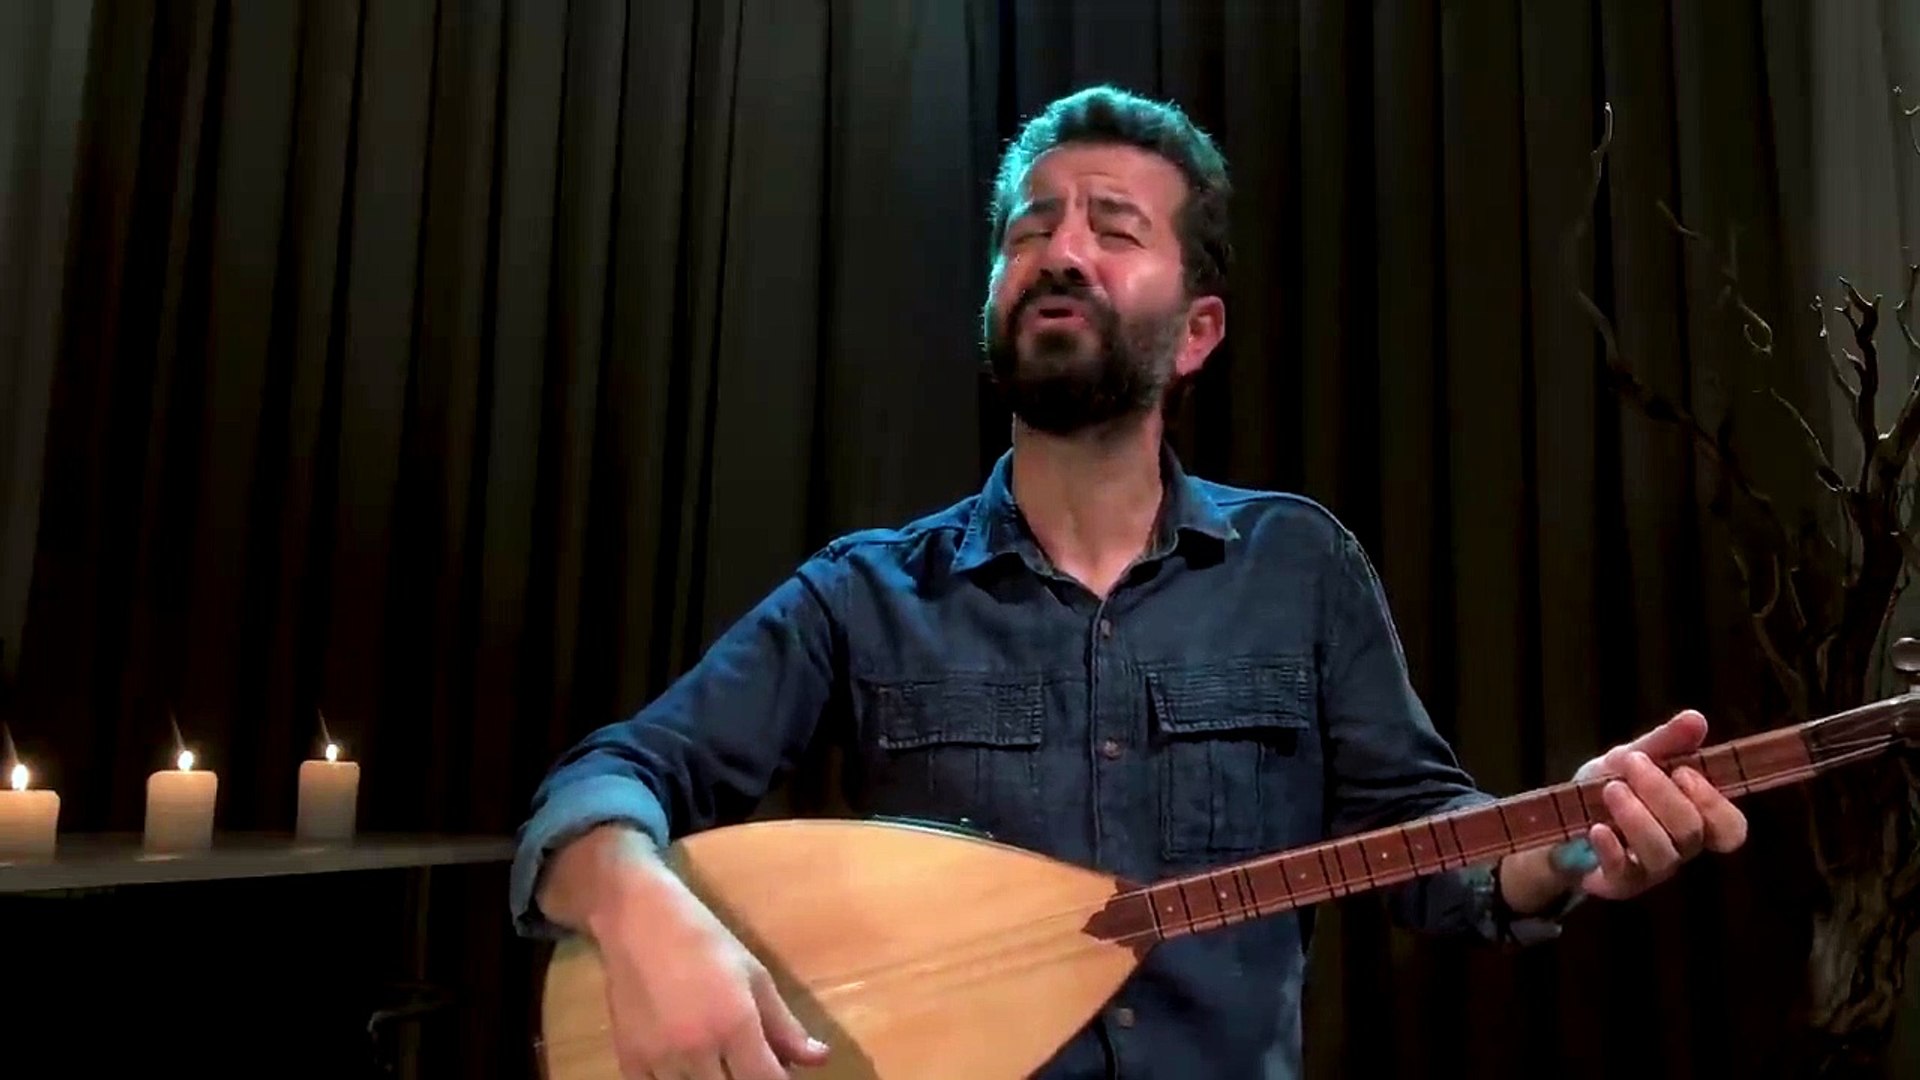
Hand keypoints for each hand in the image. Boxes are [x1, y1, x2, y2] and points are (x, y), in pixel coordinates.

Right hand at [542, 827, 831, 1079]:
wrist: (639, 920)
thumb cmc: (705, 941)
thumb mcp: (754, 976)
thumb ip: (785, 1025)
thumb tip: (819, 1059)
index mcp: (735, 1026)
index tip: (779, 1072)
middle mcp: (697, 1051)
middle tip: (749, 1063)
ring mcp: (659, 1060)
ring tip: (718, 1061)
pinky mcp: (629, 1061)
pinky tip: (686, 1067)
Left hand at [1552, 709, 1749, 900]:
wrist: (1557, 820)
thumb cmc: (1607, 789)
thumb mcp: (1632, 758)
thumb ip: (1665, 742)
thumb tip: (1697, 718)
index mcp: (1694, 821)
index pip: (1731, 828)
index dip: (1712, 801)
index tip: (1681, 770)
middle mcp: (1679, 850)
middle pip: (1692, 832)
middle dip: (1662, 793)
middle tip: (1631, 765)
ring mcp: (1650, 871)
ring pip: (1663, 854)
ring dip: (1636, 816)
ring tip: (1610, 789)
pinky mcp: (1618, 884)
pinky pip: (1624, 873)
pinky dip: (1611, 847)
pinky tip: (1596, 828)